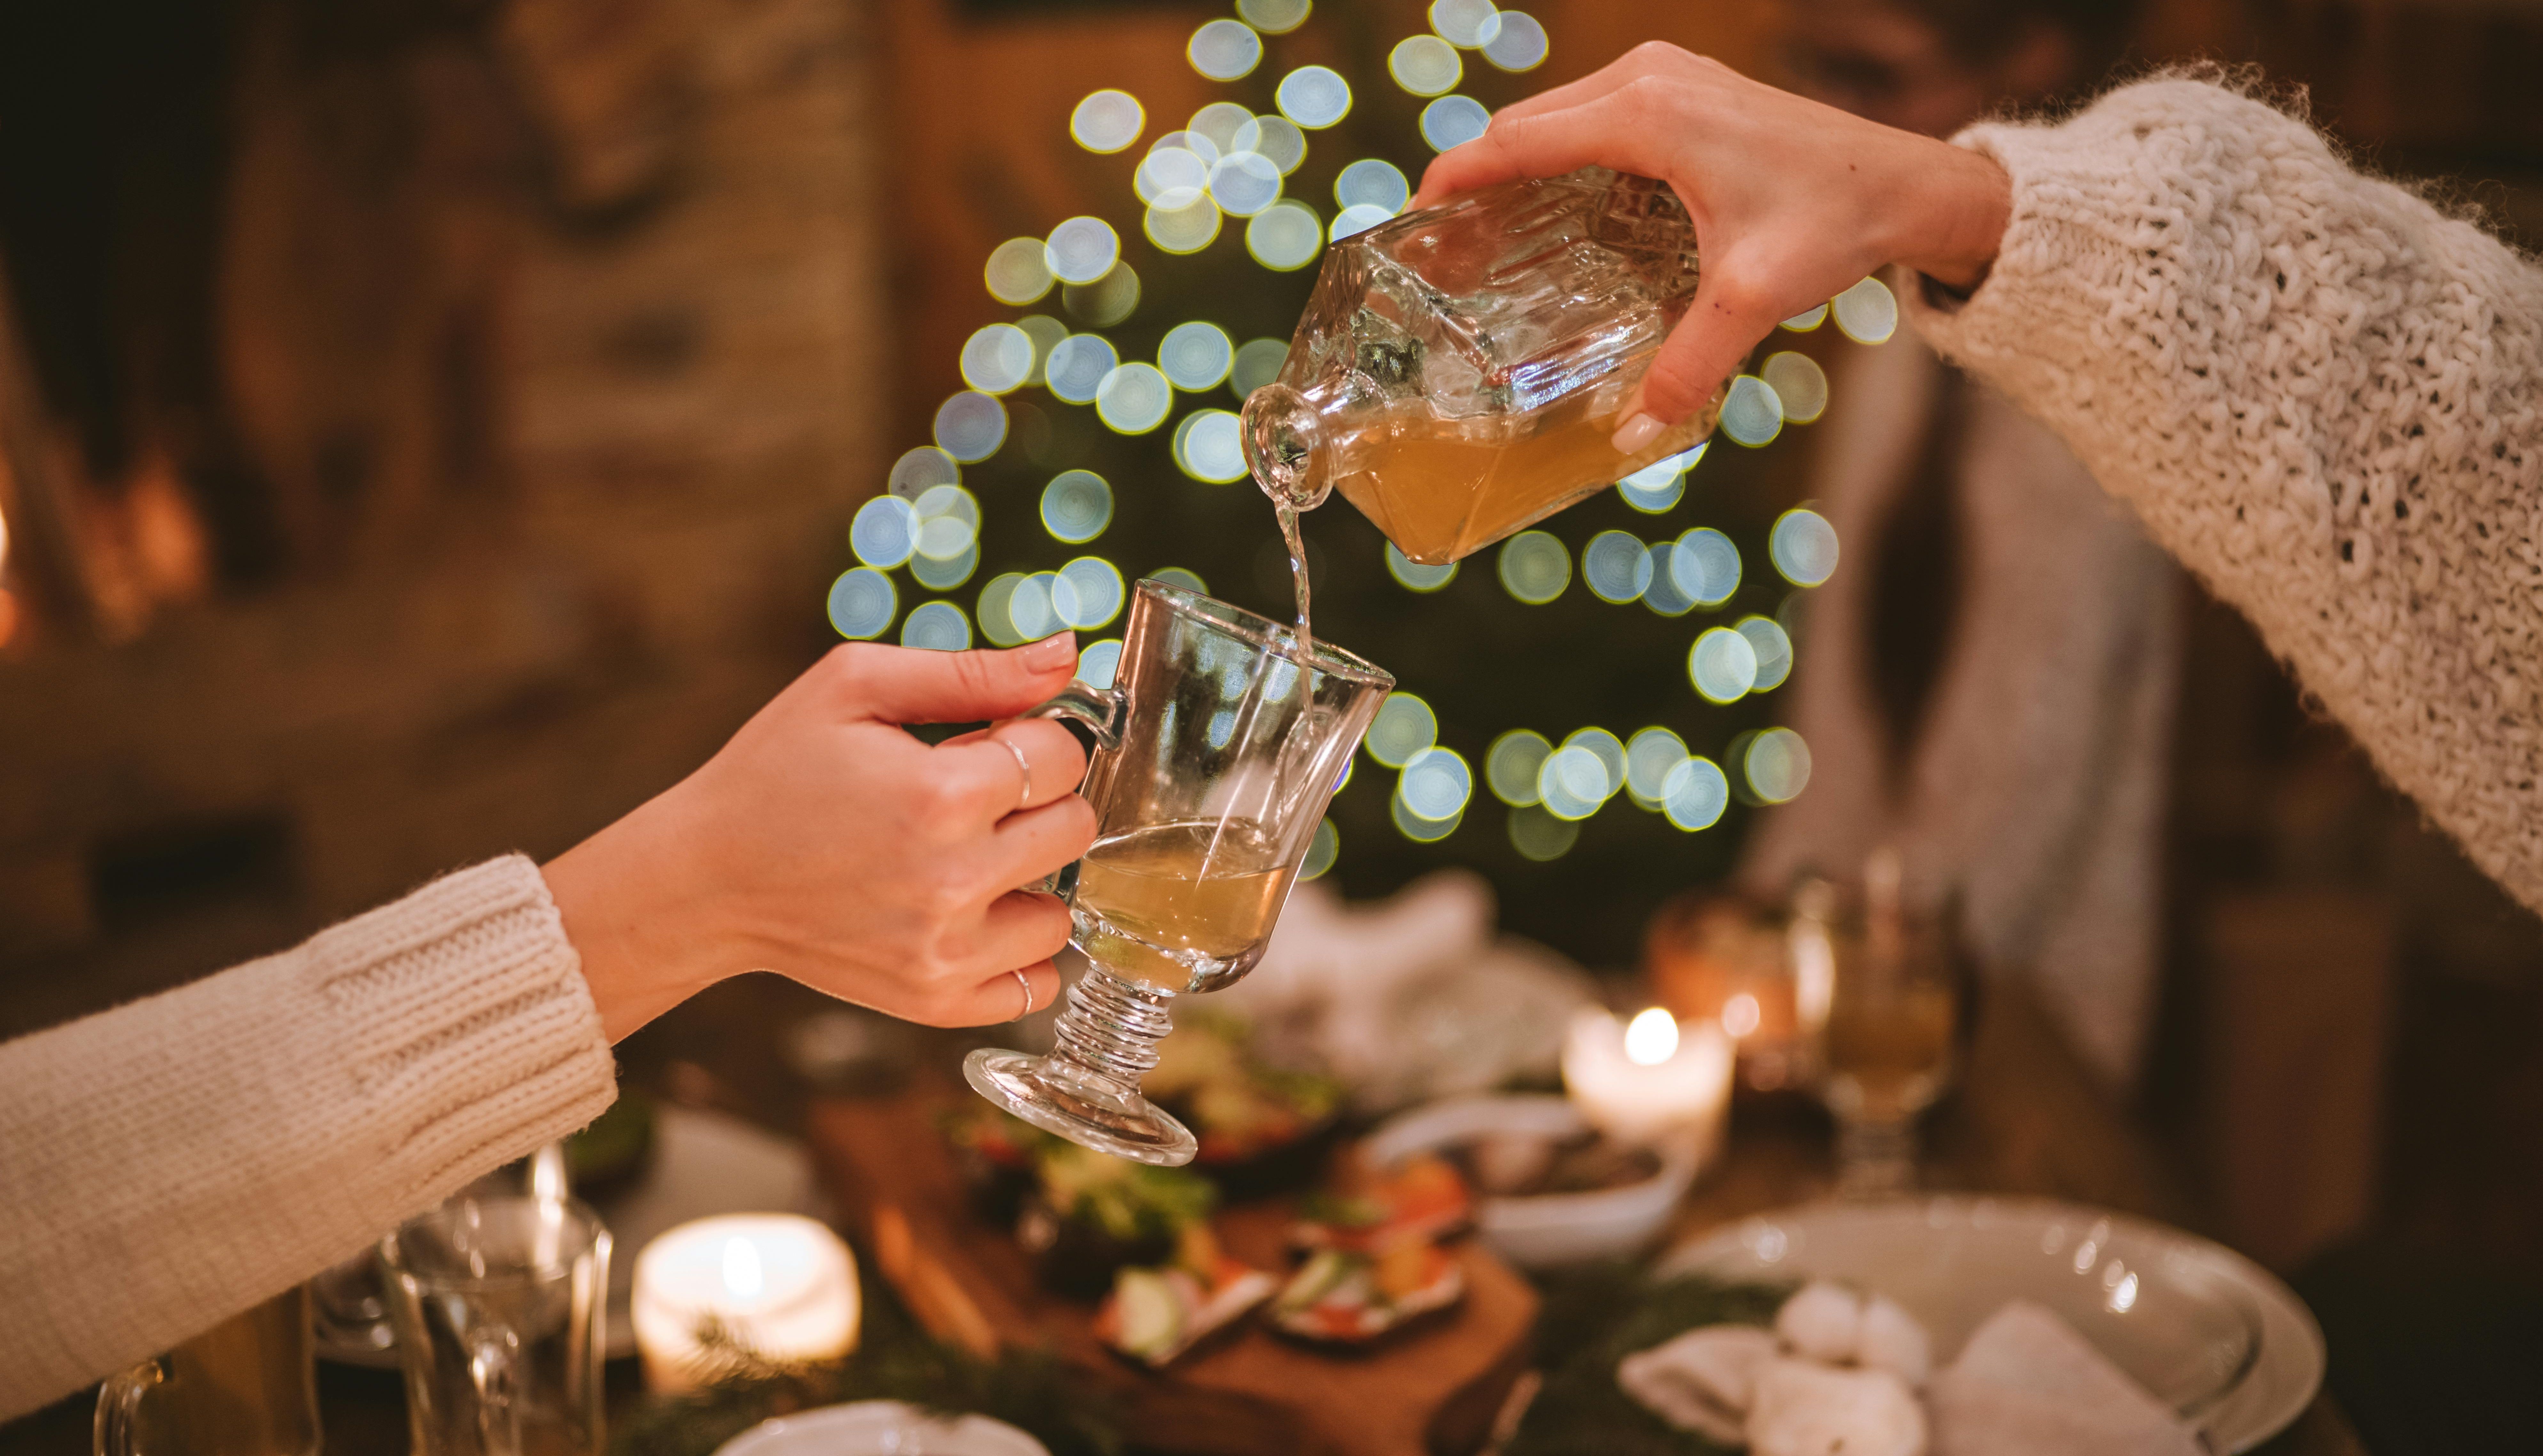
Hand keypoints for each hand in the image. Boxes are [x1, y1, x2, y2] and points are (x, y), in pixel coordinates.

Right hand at [545, 634, 1095, 1036]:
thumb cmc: (776, 770)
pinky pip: (1035, 984)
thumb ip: (973, 671)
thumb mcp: (856, 685)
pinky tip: (970, 916)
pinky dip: (1015, 952)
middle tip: (971, 798)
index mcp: (940, 795)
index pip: (1062, 755)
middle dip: (1037, 802)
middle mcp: (953, 881)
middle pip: (1076, 828)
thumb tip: (1066, 653)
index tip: (986, 743)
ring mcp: (945, 952)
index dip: (1032, 737)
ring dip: (1030, 881)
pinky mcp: (935, 1001)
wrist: (704, 878)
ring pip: (1063, 914)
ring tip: (967, 858)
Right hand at [1411, 43, 2010, 444]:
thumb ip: (1689, 362)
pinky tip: (1549, 206)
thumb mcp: (1754, 297)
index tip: (1411, 222)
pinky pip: (1592, 114)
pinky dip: (1558, 151)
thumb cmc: (1834, 220)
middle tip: (1441, 247)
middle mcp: (1647, 78)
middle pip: (1525, 123)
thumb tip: (1634, 433)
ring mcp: (1666, 74)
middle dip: (1475, 177)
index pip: (1516, 140)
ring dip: (1515, 162)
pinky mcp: (1683, 85)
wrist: (1908, 182)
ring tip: (1482, 230)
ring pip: (1556, 114)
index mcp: (1647, 113)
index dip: (1455, 180)